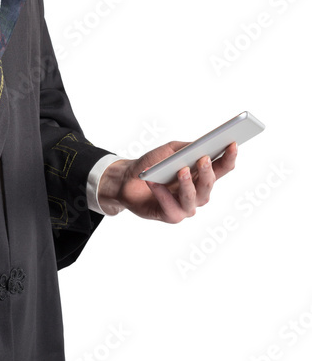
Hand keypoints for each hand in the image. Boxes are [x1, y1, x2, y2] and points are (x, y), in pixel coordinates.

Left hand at [97, 141, 238, 221]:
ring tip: (182, 171)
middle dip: (208, 172)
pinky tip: (154, 182)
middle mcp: (198, 193)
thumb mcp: (170, 151)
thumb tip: (202, 145)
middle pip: (209, 184)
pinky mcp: (170, 216)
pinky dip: (162, 194)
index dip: (229, 157)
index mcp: (201, 176)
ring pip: (193, 198)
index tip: (233, 143)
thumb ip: (186, 148)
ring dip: (188, 184)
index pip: (221, 168)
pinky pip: (170, 207)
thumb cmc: (152, 164)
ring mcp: (185, 206)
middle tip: (204, 158)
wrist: (127, 179)